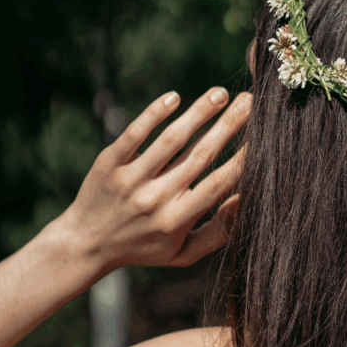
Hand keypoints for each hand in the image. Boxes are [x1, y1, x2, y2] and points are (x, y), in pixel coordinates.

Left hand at [58, 87, 251, 270]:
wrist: (84, 244)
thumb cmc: (143, 247)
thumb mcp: (183, 253)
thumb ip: (218, 232)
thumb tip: (246, 198)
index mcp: (176, 220)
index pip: (218, 183)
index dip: (243, 158)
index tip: (263, 136)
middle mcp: (155, 199)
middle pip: (200, 155)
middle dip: (229, 125)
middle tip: (250, 101)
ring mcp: (130, 179)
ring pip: (171, 140)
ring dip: (199, 112)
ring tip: (220, 93)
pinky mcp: (109, 164)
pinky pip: (135, 134)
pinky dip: (154, 113)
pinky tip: (174, 97)